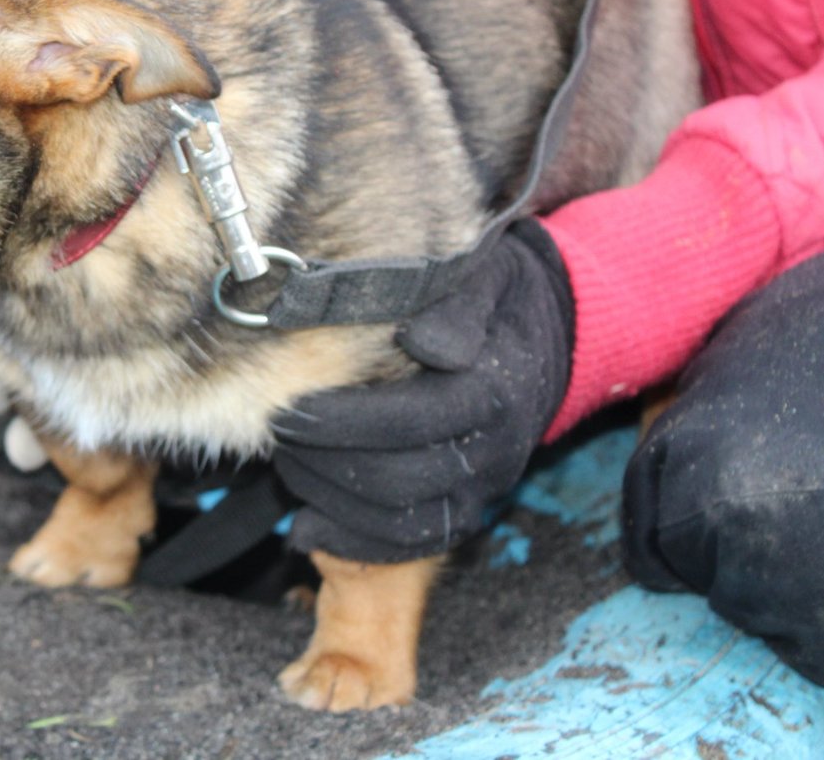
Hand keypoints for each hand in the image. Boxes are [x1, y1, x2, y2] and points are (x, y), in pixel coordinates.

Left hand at [272, 219, 574, 561]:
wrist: (547, 336)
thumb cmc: (492, 299)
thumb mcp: (482, 278)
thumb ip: (453, 306)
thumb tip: (421, 340)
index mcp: (492, 393)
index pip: (409, 420)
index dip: (341, 420)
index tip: (287, 407)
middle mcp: (492, 451)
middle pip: (398, 479)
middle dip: (324, 462)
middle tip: (276, 434)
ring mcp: (481, 488)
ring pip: (400, 520)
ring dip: (331, 501)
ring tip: (285, 467)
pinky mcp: (467, 511)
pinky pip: (411, 546)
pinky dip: (355, 545)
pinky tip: (307, 530)